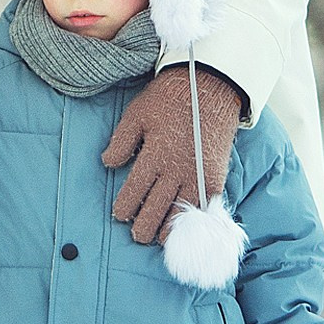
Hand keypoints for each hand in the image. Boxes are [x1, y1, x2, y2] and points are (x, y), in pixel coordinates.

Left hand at [103, 62, 242, 245]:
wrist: (212, 86)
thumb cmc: (170, 98)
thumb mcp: (138, 113)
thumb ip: (121, 141)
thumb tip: (108, 163)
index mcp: (154, 155)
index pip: (134, 192)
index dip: (124, 208)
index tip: (120, 215)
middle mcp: (176, 170)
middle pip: (156, 210)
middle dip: (143, 227)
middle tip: (137, 235)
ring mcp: (198, 176)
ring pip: (180, 214)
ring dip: (167, 229)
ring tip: (158, 237)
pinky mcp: (216, 177)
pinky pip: (204, 207)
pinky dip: (194, 220)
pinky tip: (186, 227)